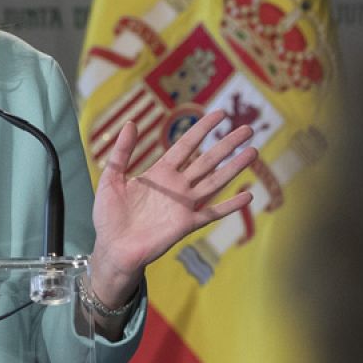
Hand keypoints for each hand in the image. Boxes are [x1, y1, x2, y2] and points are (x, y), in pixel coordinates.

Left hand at [90, 109, 256, 305]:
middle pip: (207, 160)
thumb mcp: (111, 179)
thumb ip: (122, 152)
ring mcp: (183, 205)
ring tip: (253, 152)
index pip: (186, 145)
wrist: (112, 248)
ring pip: (214, 181)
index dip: (202, 129)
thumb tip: (130, 123)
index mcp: (160, 173)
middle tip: (248, 129)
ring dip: (234, 167)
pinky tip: (248, 196)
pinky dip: (229, 206)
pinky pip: (211, 213)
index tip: (220, 114)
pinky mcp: (186, 224)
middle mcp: (176, 186)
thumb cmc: (109, 216)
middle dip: (227, 144)